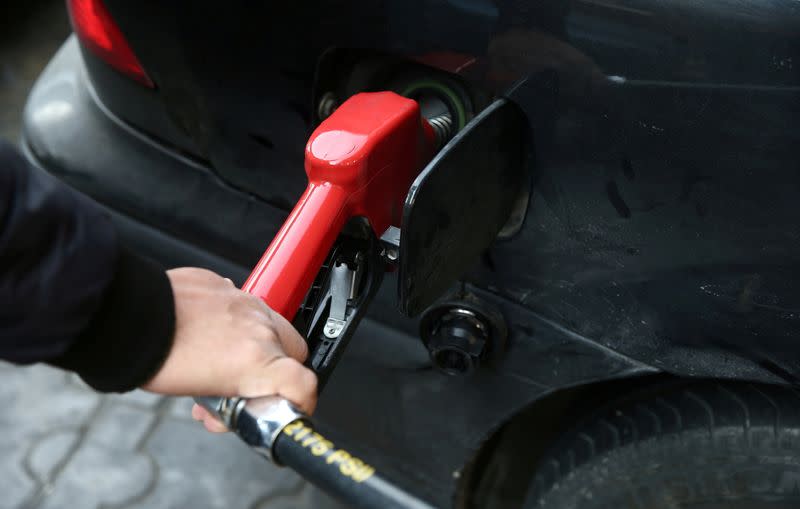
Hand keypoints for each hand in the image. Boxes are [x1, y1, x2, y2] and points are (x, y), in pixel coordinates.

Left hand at [142, 268, 317, 431]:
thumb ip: (233, 396)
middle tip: (249, 384)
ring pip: (270, 324)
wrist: (128, 319)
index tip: (293, 407)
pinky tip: (208, 333)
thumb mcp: (203, 395)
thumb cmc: (158, 359)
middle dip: (279, 369)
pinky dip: (232, 321)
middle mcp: (259, 327)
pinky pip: (242, 305)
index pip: (304, 384)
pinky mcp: (224, 285)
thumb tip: (235, 403)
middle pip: (294, 350)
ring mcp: (244, 302)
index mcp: (258, 360)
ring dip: (256, 344)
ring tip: (223, 359)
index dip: (303, 401)